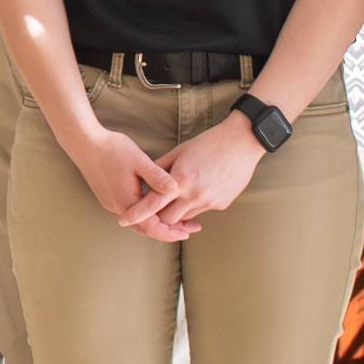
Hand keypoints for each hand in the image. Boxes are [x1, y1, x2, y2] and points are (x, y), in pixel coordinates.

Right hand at [63, 119, 186, 239]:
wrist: (83, 141)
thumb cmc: (111, 149)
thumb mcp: (139, 161)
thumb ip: (157, 177)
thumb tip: (177, 189)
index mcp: (126, 202)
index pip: (151, 228)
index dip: (171, 233)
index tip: (187, 232)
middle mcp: (117, 207)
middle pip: (145, 228)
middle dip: (167, 230)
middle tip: (188, 228)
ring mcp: (110, 202)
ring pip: (137, 220)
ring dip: (156, 222)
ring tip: (175, 218)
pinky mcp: (107, 195)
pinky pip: (130, 212)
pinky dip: (145, 214)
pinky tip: (154, 205)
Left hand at [148, 115, 268, 235]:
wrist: (241, 143)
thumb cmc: (208, 143)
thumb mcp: (179, 152)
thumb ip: (160, 168)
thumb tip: (145, 179)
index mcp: (180, 181)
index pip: (152, 204)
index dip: (136, 214)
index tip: (122, 220)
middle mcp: (194, 196)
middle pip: (168, 220)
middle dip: (158, 217)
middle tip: (152, 211)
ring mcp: (210, 202)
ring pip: (186, 217)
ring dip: (178, 211)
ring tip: (178, 197)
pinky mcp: (222, 204)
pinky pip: (202, 211)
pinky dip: (195, 205)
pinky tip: (200, 188)